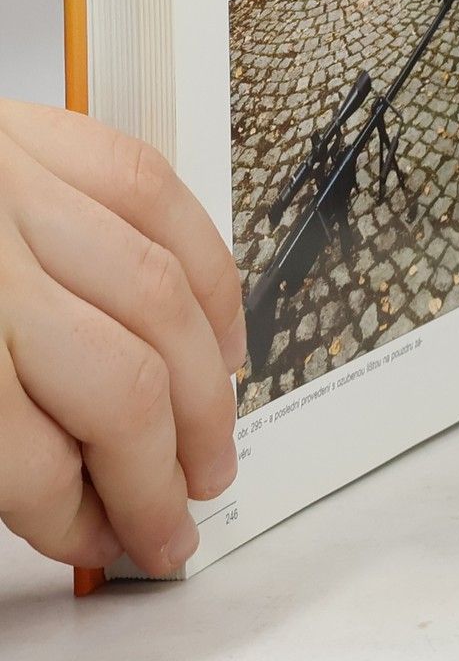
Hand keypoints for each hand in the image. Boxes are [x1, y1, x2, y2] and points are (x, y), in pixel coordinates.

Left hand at [0, 102, 243, 574]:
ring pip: (162, 298)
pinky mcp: (41, 136)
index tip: (102, 543)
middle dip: (163, 471)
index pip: (30, 465)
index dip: (79, 522)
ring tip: (211, 442)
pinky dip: (207, 268)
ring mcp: (18, 190)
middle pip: (121, 386)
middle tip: (172, 517)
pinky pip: (157, 193)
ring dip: (206, 388)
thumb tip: (69, 502)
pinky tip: (218, 328)